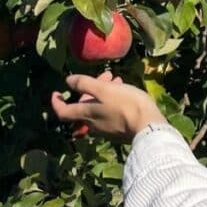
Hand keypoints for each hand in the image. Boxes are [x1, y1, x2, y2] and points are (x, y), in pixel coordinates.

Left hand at [51, 71, 166, 141]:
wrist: (149, 127)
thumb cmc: (126, 105)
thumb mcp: (105, 89)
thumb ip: (84, 84)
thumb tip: (68, 81)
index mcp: (86, 114)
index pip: (63, 112)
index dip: (57, 102)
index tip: (57, 93)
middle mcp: (92, 124)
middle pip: (84, 106)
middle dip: (90, 89)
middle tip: (105, 75)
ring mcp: (106, 129)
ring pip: (98, 108)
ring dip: (104, 93)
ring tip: (117, 80)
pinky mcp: (118, 131)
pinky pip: (109, 114)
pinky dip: (112, 101)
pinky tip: (124, 93)